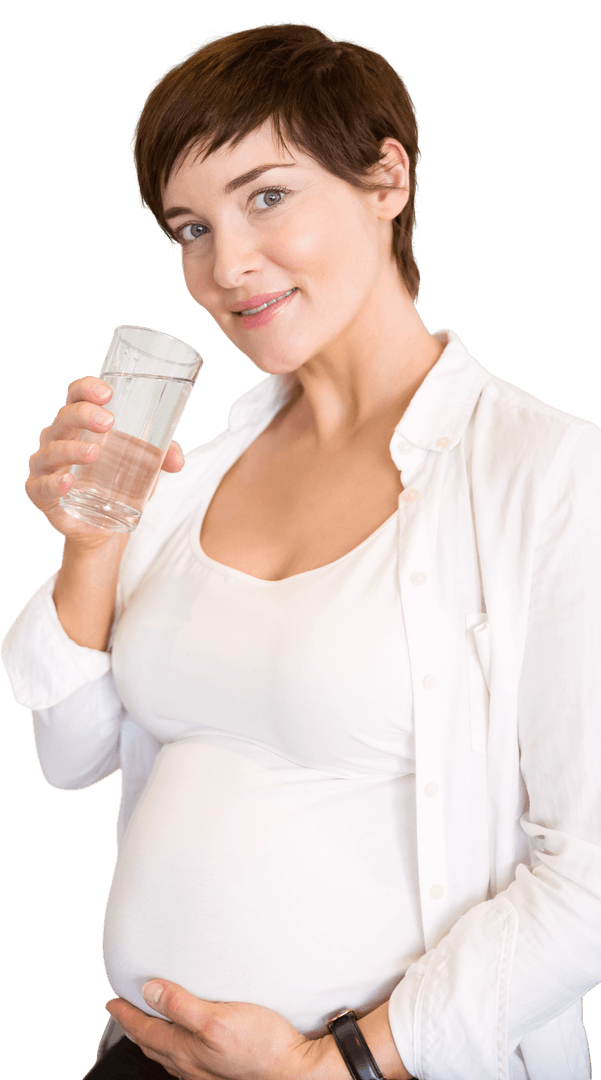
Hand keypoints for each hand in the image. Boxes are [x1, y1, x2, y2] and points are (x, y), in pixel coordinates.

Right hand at [25, 375, 184, 546]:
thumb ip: (162, 456)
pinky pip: (41, 486)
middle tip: (109, 423)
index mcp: (79, 423)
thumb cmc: (118, 482)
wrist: (103, 527)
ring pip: (52, 450)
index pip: (76, 395)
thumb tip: (177, 461)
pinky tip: (67, 482)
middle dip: (84, 415)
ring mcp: (46, 466)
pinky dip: (53, 483)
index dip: (87, 388)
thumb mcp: (144, 466)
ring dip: (71, 449)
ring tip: (94, 452)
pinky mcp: (41, 494)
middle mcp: (58, 439)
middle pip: (64, 418)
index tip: (108, 393)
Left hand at [106, 980, 326, 1079]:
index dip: (126, 1014)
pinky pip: (184, 1061)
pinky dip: (172, 1049)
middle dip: (133, 1026)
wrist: (292, 1072)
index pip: (145, 1029)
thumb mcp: (217, 1018)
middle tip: (121, 1011)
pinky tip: (183, 1046)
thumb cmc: (260, 1044)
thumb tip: (149, 991)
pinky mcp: (221, 1073)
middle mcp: (190, 1065)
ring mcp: (204, 1072)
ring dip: (151, 1038)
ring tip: (145, 1026)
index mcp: (185, 1049)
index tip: (112, 1001)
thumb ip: (181, 1005)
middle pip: (152, 1044)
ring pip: (166, 1055)